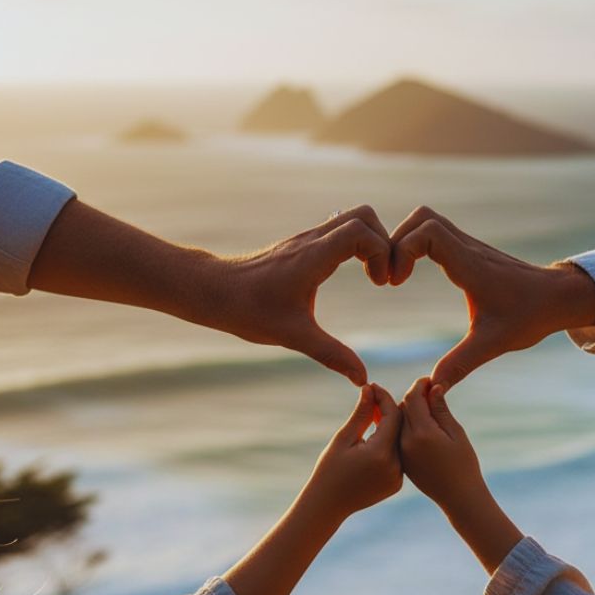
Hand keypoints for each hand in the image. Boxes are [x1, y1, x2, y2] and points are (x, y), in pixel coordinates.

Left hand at [29, 201, 390, 386]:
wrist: (212, 291)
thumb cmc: (248, 310)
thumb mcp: (293, 336)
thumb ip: (331, 354)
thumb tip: (362, 378)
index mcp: (314, 256)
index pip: (361, 230)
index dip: (381, 252)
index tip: (381, 284)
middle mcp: (312, 240)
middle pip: (363, 216)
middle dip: (383, 242)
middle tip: (382, 278)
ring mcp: (306, 239)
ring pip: (351, 219)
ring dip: (370, 243)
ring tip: (371, 277)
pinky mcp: (301, 245)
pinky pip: (339, 230)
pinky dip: (356, 245)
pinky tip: (352, 273)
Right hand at [307, 384, 402, 521]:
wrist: (328, 505)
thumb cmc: (330, 469)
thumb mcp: (343, 438)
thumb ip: (361, 413)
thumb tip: (370, 388)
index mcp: (381, 453)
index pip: (392, 415)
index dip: (383, 398)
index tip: (372, 386)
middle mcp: (395, 466)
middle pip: (400, 427)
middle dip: (388, 409)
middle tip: (373, 396)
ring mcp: (398, 477)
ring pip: (401, 441)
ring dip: (390, 425)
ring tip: (374, 412)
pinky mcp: (397, 484)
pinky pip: (398, 456)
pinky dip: (390, 443)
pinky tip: (377, 434)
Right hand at [389, 207, 594, 390]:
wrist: (559, 297)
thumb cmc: (530, 316)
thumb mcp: (493, 343)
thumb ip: (459, 364)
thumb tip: (431, 387)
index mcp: (470, 265)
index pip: (428, 232)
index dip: (403, 250)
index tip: (397, 282)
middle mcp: (468, 248)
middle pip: (422, 218)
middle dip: (396, 242)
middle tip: (391, 277)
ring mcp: (469, 246)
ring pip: (427, 220)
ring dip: (405, 240)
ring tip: (397, 274)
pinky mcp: (469, 250)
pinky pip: (435, 232)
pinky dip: (416, 244)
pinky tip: (411, 272)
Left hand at [399, 377, 484, 512]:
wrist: (459, 498)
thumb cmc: (464, 464)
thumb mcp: (455, 433)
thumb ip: (440, 409)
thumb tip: (433, 387)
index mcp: (421, 433)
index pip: (412, 398)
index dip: (420, 385)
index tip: (429, 380)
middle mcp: (406, 443)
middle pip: (403, 408)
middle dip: (413, 396)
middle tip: (428, 390)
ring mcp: (401, 454)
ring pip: (399, 422)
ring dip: (408, 410)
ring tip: (424, 404)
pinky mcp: (401, 461)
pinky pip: (398, 436)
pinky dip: (405, 425)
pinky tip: (417, 422)